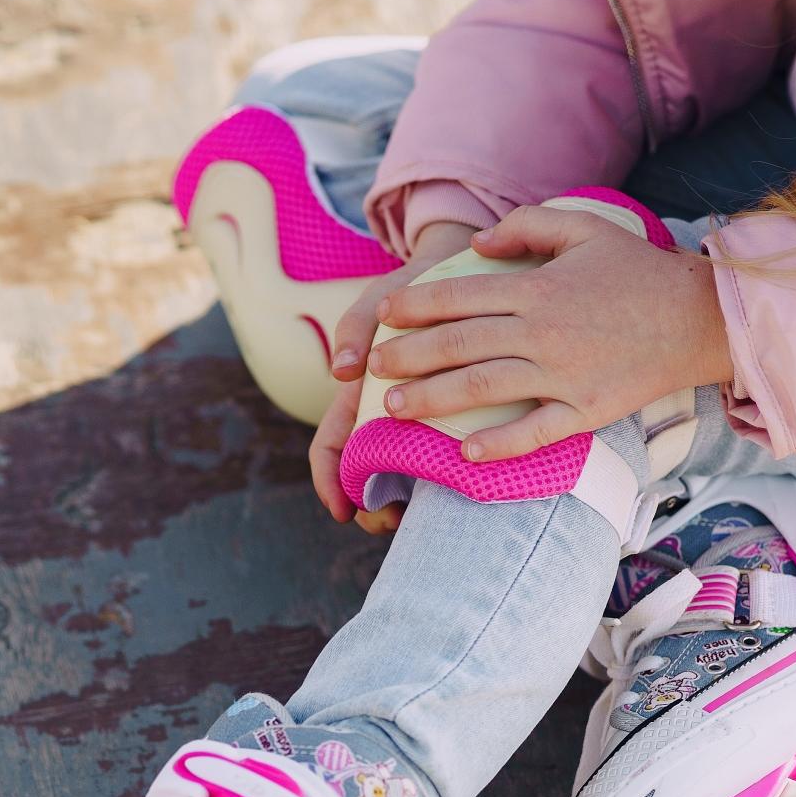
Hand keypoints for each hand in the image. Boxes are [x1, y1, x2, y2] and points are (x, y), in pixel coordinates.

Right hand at [309, 222, 477, 532]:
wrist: (465, 274)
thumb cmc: (416, 290)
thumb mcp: (382, 300)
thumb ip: (356, 327)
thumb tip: (341, 370)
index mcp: (359, 396)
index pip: (332, 447)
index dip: (329, 482)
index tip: (343, 510)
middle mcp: (386, 416)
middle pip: (366, 476)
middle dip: (371, 507)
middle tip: (392, 522)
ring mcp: (420, 420)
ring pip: (404, 476)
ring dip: (405, 502)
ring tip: (423, 518)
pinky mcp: (456, 418)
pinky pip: (447, 458)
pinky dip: (446, 481)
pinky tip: (462, 490)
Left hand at [369, 204, 733, 461]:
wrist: (700, 317)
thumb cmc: (638, 273)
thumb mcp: (585, 229)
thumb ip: (528, 226)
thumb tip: (479, 241)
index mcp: (538, 288)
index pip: (460, 296)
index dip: (416, 306)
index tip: (385, 315)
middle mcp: (543, 332)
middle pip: (460, 345)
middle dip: (409, 356)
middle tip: (374, 369)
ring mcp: (565, 374)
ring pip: (484, 389)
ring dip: (434, 398)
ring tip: (395, 407)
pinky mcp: (588, 409)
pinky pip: (537, 432)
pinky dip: (501, 445)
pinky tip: (464, 453)